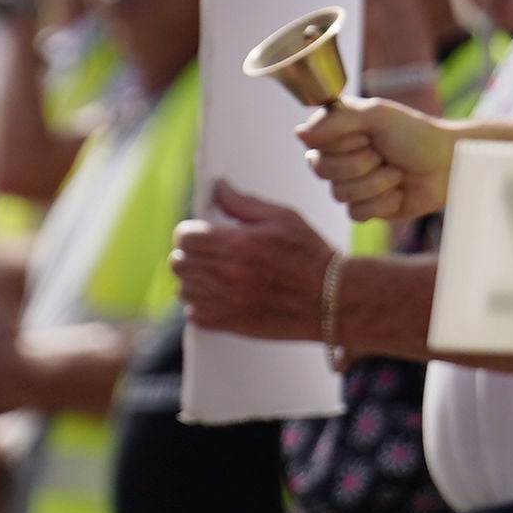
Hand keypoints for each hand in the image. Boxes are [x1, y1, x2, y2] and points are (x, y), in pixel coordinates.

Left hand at [170, 182, 335, 341]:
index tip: (200, 231)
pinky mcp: (231, 324)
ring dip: (195, 279)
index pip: (185, 236)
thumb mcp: (283, 217)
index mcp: (238, 244)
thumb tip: (218, 188)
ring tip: (215, 273)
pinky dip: (201, 305)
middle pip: (179, 263)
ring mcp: (228, 302)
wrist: (332, 298)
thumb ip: (243, 202)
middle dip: (190, 253)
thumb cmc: (312, 255)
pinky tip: (219, 295)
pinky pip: (194, 315)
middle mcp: (228, 274)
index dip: (189, 231)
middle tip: (208, 251)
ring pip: (184, 289)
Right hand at [300, 96, 455, 220]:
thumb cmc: (416, 134)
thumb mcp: (379, 115)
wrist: (447, 165)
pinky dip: (383, 202)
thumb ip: (340, 120)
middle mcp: (339, 157)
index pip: (313, 144)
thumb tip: (298, 133)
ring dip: (376, 183)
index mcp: (337, 131)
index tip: (367, 136)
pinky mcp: (365, 208)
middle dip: (360, 164)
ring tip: (396, 172)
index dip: (342, 143)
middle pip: (322, 171)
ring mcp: (350, 184)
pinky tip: (398, 192)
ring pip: (340, 194)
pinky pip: (356, 214)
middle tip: (383, 154)